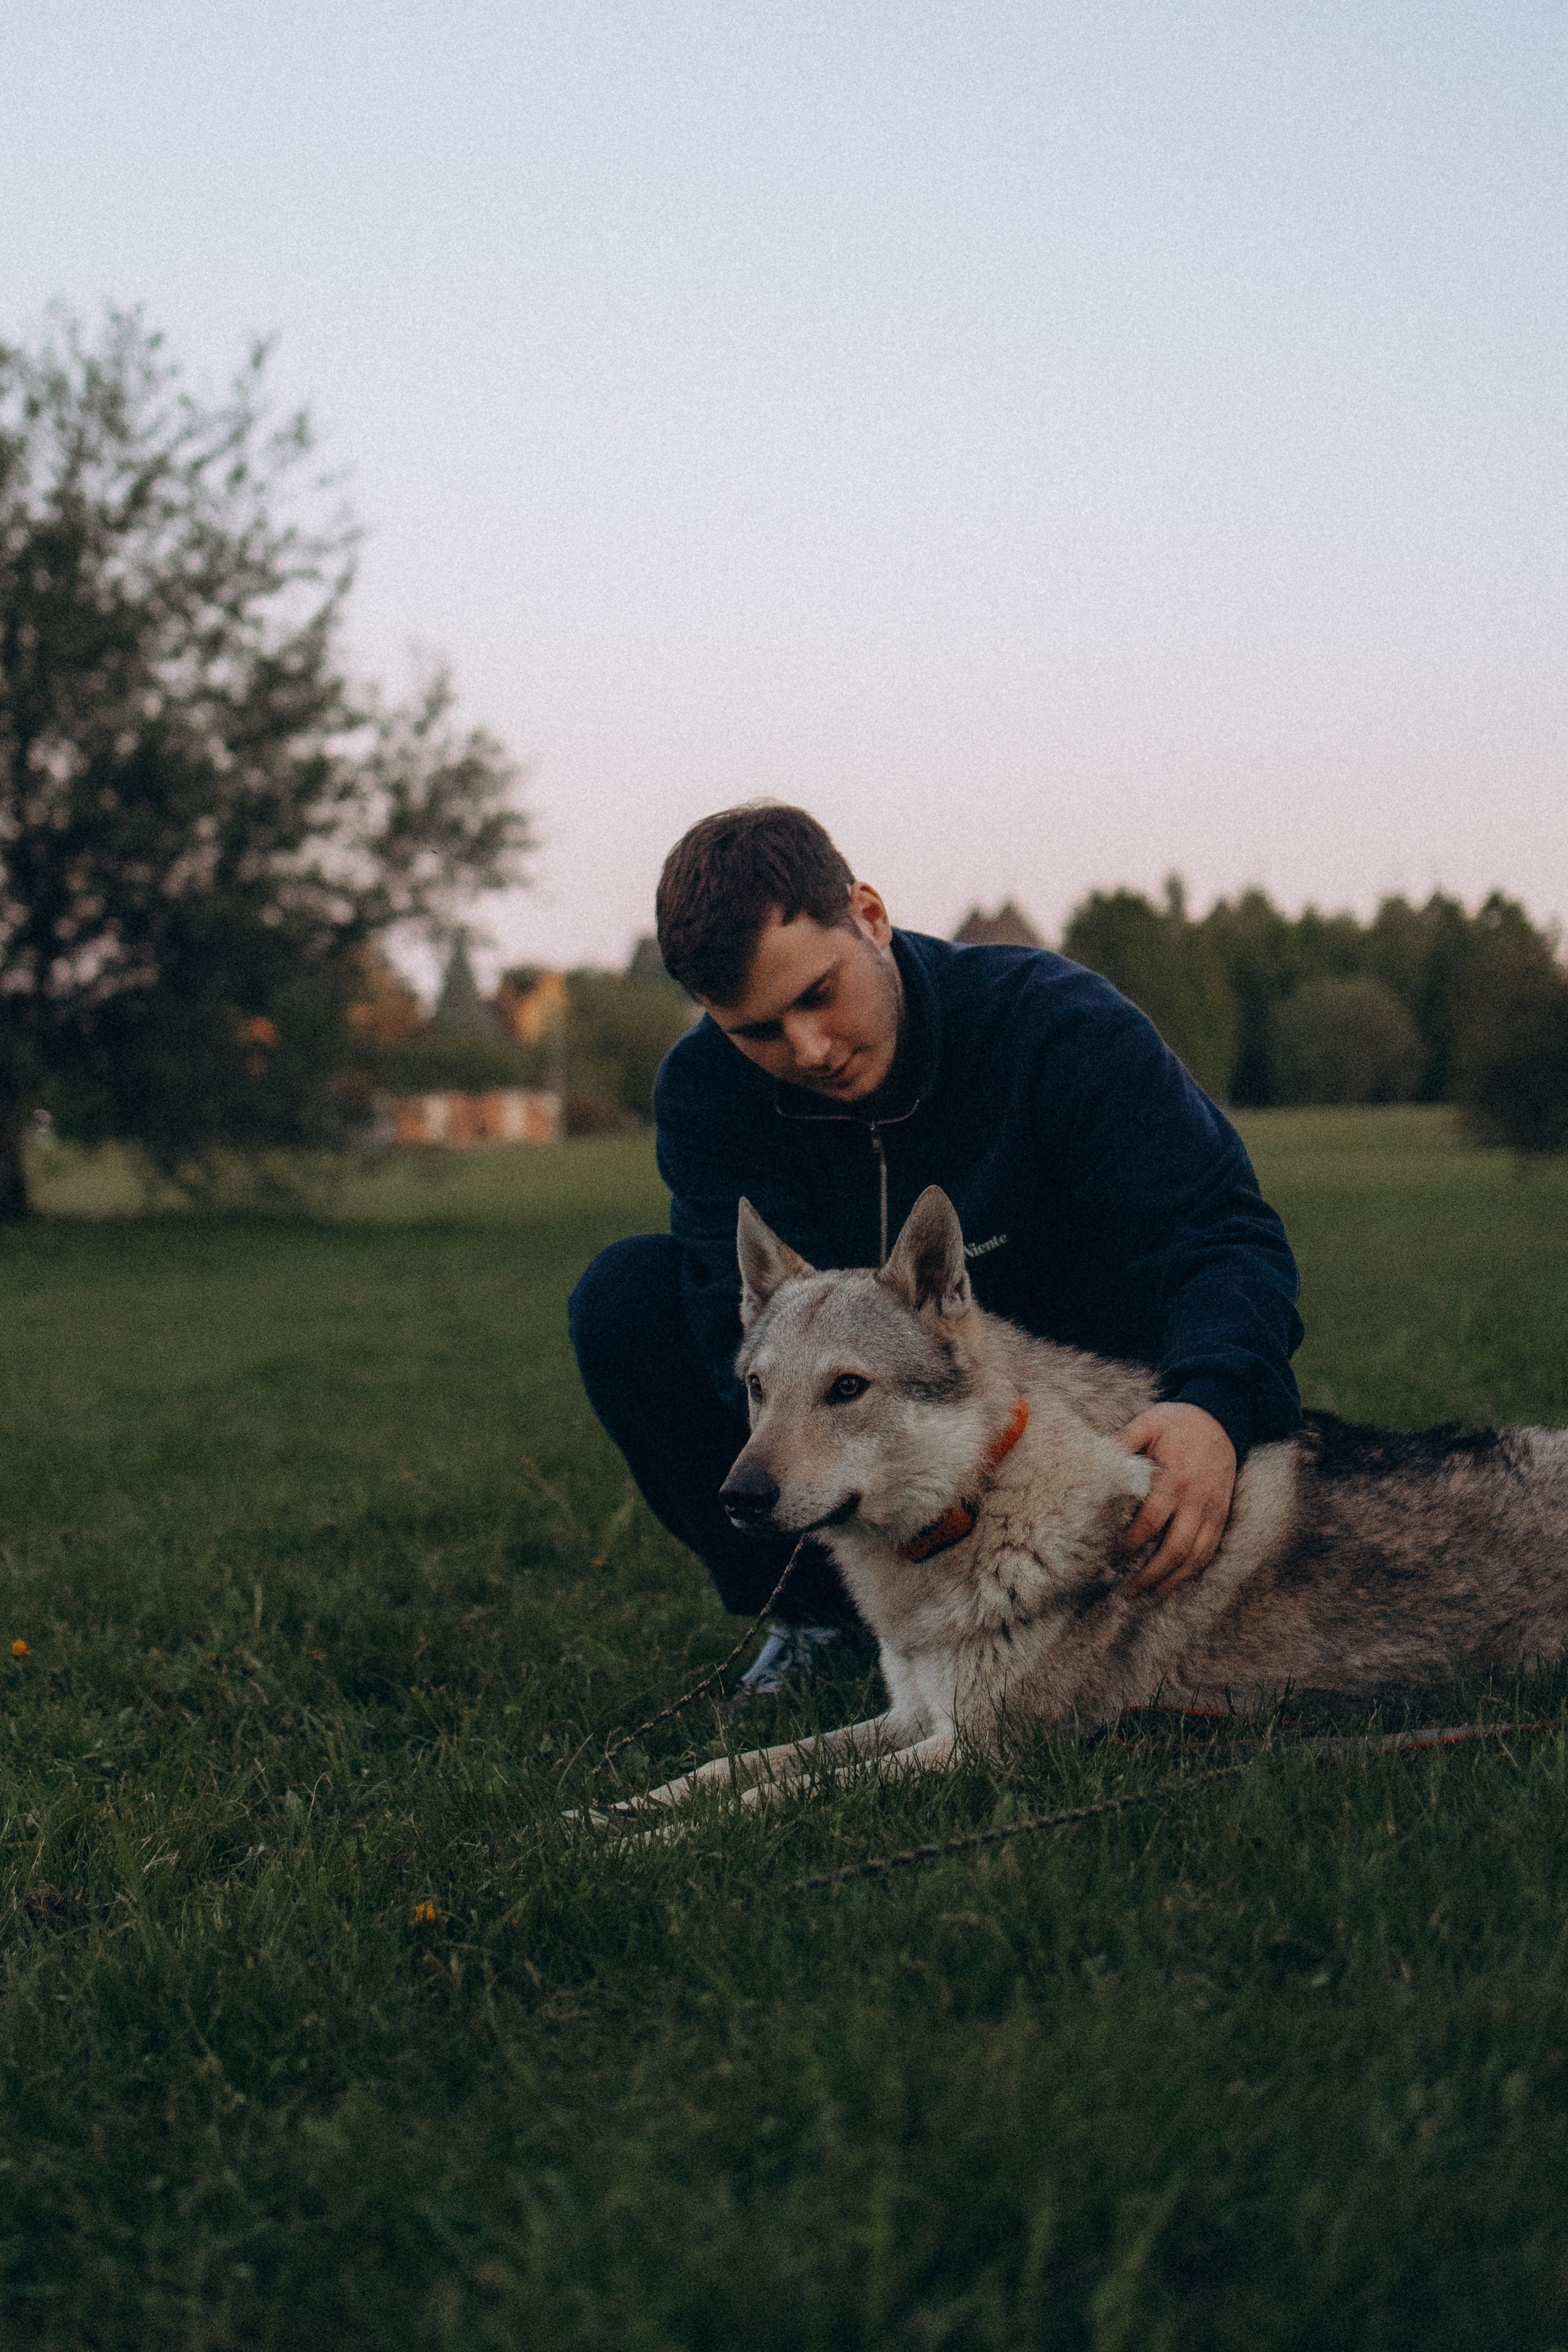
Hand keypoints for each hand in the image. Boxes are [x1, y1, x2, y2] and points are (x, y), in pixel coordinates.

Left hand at [1115, 1403, 1236, 1597]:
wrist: (1222, 1418)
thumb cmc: (1179, 1423)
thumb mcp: (1149, 1423)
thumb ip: (1123, 1442)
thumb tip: (1095, 1460)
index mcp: (1175, 1480)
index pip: (1150, 1523)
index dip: (1129, 1545)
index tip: (1110, 1559)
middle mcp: (1197, 1500)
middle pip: (1176, 1549)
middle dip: (1152, 1574)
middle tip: (1129, 1592)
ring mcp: (1213, 1510)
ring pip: (1197, 1555)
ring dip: (1176, 1579)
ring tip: (1153, 1594)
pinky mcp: (1223, 1514)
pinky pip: (1212, 1549)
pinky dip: (1196, 1568)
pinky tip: (1179, 1579)